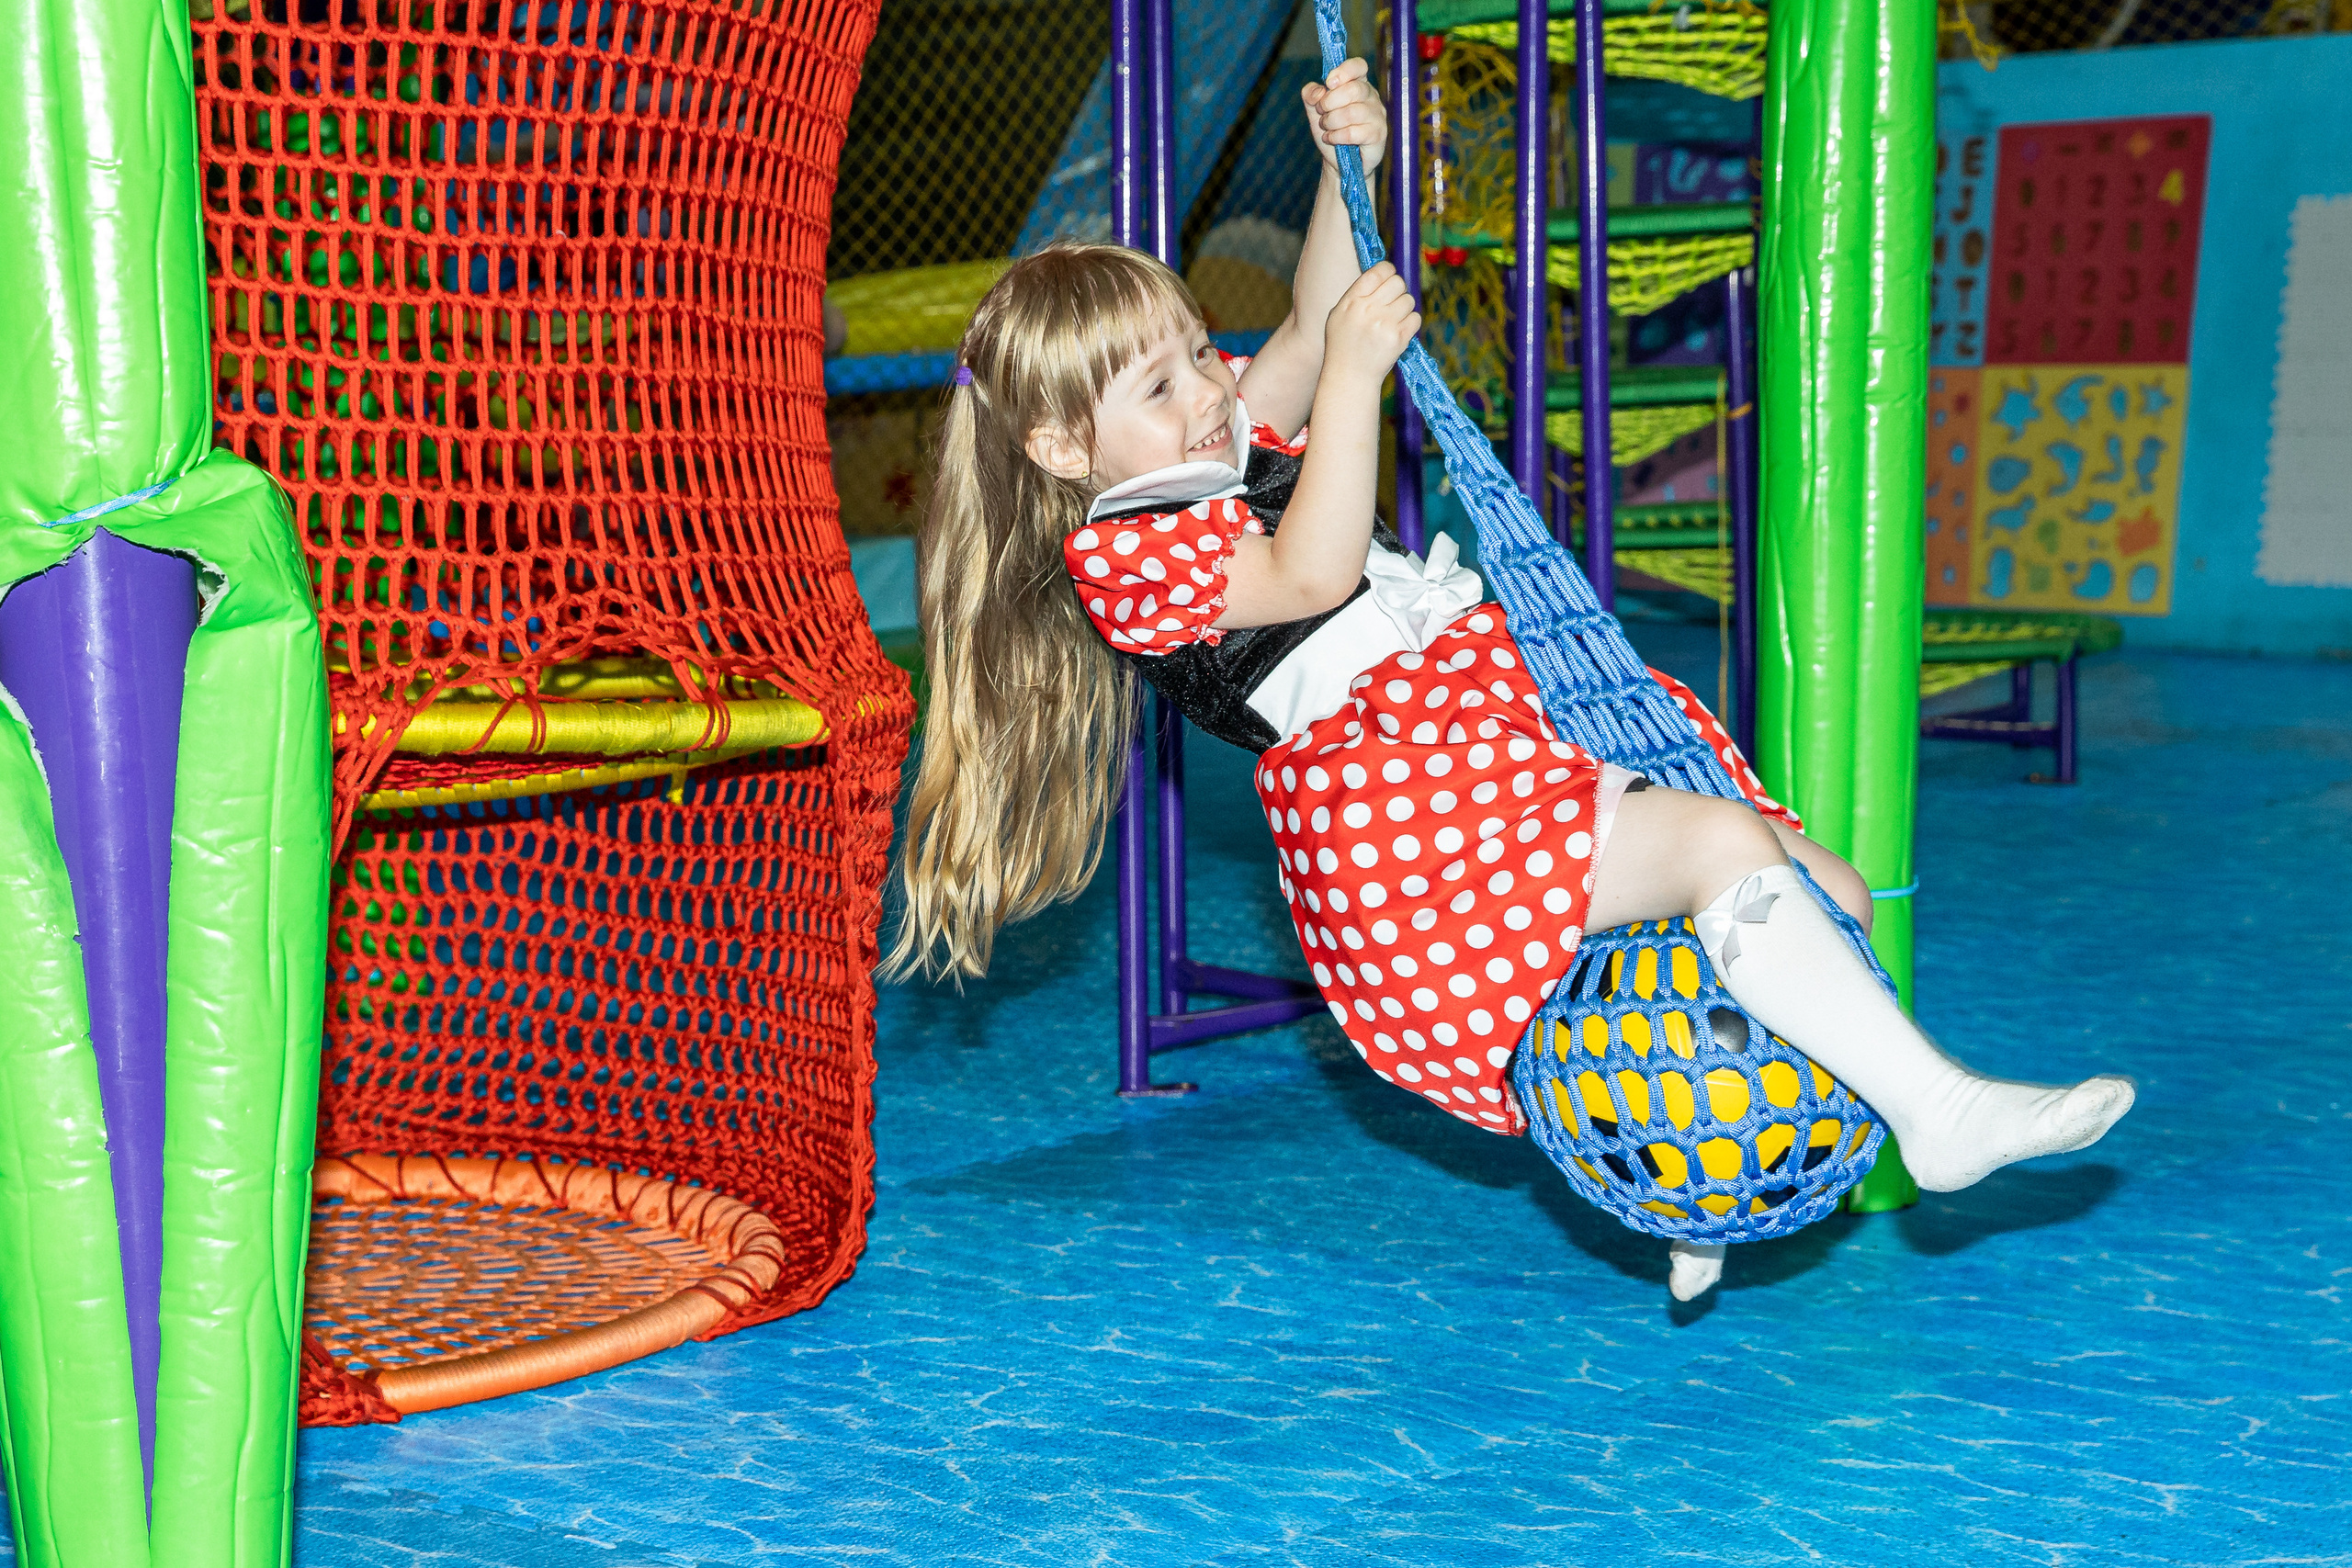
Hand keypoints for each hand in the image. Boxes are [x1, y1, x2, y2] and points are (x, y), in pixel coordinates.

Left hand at [1302, 57, 1386, 173]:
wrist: (1339, 162)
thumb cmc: (1331, 131)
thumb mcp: (1315, 110)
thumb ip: (1311, 94)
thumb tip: (1318, 91)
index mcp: (1358, 84)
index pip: (1358, 66)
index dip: (1343, 71)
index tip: (1328, 83)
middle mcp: (1371, 96)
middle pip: (1353, 89)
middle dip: (1329, 103)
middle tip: (1322, 113)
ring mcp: (1377, 115)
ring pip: (1352, 112)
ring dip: (1331, 122)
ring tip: (1327, 129)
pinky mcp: (1379, 134)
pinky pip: (1353, 132)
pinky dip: (1337, 137)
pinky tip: (1333, 139)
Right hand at [1322, 262, 1419, 386]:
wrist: (1350, 377)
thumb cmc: (1343, 345)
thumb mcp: (1339, 315)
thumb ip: (1358, 294)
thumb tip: (1383, 274)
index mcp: (1352, 301)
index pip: (1379, 271)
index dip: (1388, 271)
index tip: (1388, 279)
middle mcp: (1368, 310)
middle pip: (1398, 283)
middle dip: (1398, 291)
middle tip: (1391, 303)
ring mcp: (1385, 324)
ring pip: (1409, 300)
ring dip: (1404, 309)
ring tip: (1392, 321)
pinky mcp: (1399, 338)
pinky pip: (1416, 318)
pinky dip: (1410, 323)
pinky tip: (1398, 332)